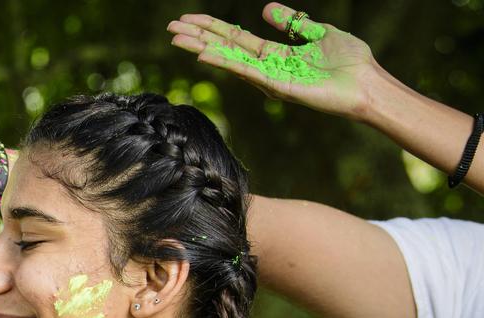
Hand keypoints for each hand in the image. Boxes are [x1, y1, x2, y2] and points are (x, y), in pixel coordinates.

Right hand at [168, 3, 380, 120]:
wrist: (369, 84)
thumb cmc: (351, 62)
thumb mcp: (318, 32)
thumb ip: (291, 22)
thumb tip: (264, 8)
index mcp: (274, 54)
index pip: (235, 39)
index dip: (212, 27)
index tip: (189, 19)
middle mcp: (266, 67)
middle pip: (224, 47)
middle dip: (198, 36)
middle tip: (171, 27)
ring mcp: (269, 78)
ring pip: (228, 59)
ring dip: (201, 48)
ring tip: (177, 39)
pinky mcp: (278, 86)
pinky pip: (246, 72)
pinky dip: (225, 62)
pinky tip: (205, 55)